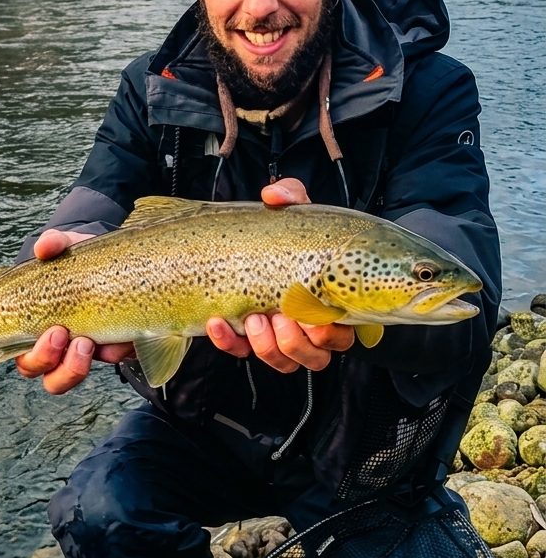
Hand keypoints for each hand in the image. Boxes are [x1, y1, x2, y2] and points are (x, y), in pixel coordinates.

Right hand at [15, 229, 134, 393]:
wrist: (116, 259)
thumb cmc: (80, 258)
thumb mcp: (68, 246)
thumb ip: (55, 242)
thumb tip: (43, 247)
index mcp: (31, 320)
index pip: (15, 349)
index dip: (30, 351)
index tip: (53, 329)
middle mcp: (51, 342)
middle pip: (35, 369)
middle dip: (47, 358)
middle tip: (64, 333)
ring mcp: (79, 350)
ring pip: (62, 379)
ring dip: (72, 369)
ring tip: (88, 345)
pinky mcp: (109, 348)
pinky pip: (107, 362)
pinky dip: (113, 352)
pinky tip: (124, 339)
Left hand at [206, 177, 354, 372]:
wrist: (257, 243)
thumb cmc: (289, 234)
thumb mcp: (296, 212)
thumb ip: (291, 197)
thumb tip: (274, 195)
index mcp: (331, 303)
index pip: (340, 334)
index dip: (328, 333)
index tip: (313, 317)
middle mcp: (310, 328)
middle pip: (316, 356)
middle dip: (296, 342)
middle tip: (280, 317)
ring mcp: (279, 337)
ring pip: (284, 362)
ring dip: (268, 347)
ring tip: (254, 320)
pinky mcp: (248, 339)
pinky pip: (241, 351)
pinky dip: (228, 341)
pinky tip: (217, 322)